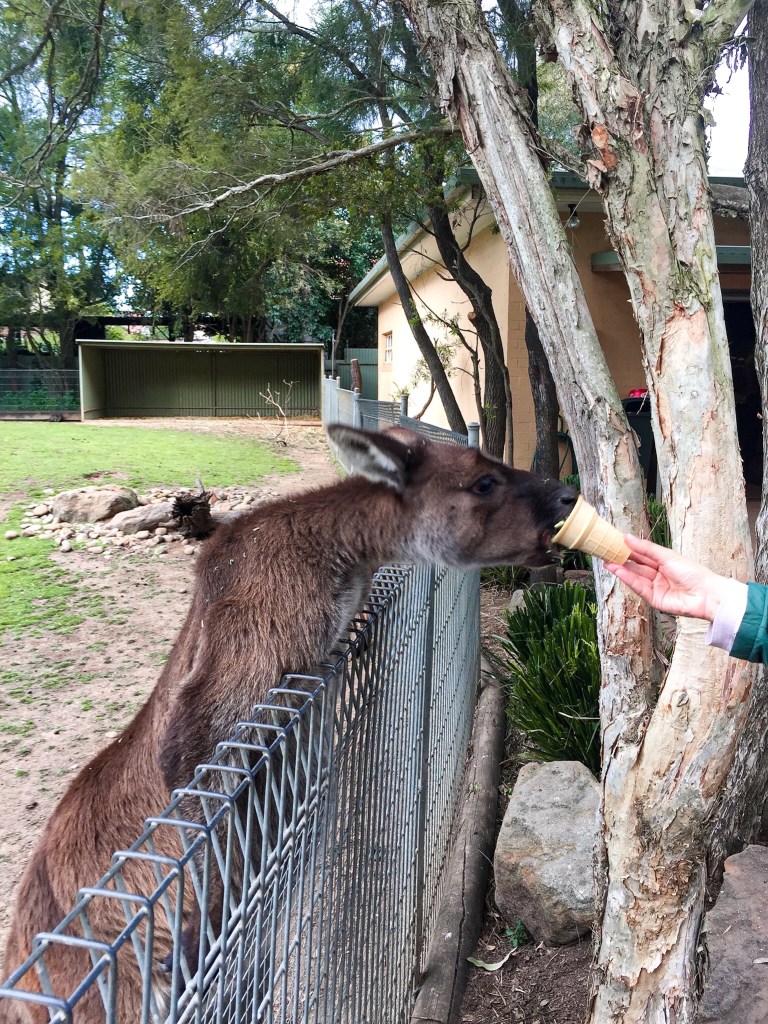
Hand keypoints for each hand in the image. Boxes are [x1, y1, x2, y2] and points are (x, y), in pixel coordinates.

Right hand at [604, 534, 735, 622]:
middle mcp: (659, 575)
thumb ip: (646, 548)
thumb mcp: (667, 556)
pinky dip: (628, 579)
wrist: (706, 594)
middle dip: (622, 560)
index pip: (643, 555)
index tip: (615, 542)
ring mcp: (656, 588)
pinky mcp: (655, 600)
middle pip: (637, 566)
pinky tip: (619, 571)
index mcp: (664, 563)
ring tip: (608, 561)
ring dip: (621, 570)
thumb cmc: (693, 572)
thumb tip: (628, 537)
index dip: (629, 549)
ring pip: (636, 577)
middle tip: (606, 552)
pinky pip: (639, 588)